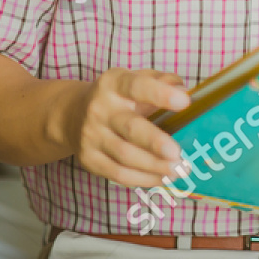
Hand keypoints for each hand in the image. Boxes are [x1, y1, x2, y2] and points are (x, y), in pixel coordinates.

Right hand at [57, 67, 189, 188]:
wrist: (72, 115)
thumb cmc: (119, 97)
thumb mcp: (137, 79)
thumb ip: (164, 81)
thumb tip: (184, 92)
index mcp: (114, 84)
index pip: (137, 86)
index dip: (161, 94)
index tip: (185, 102)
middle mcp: (100, 109)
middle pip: (130, 127)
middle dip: (155, 141)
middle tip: (177, 153)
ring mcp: (92, 136)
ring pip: (125, 155)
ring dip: (154, 166)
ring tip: (178, 170)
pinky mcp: (89, 160)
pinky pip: (118, 174)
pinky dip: (143, 179)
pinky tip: (163, 179)